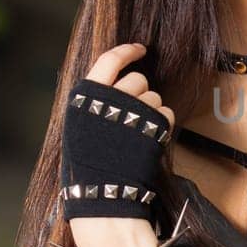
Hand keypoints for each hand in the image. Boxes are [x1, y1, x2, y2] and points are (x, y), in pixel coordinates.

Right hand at [61, 43, 175, 246]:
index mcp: (85, 97)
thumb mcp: (81, 130)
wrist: (103, 197)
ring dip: (151, 113)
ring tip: (135, 140)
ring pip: (154, 97)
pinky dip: (162, 126)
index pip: (108, 60)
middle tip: (132, 121)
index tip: (140, 48)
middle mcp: (108, 98)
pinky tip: (148, 144)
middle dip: (140, 95)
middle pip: (137, 80)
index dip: (126, 51)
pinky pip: (166, 113)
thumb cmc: (89, 169)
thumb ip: (97, 105)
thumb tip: (115, 84)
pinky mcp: (153, 124)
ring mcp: (132, 110)